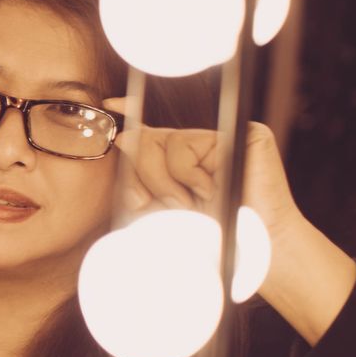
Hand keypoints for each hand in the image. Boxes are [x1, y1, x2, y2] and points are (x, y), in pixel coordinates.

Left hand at [105, 101, 301, 239]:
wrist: (244, 253)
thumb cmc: (203, 238)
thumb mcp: (158, 210)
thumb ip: (139, 178)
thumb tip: (125, 137)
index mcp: (183, 162)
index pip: (154, 131)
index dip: (133, 110)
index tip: (110, 103)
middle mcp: (203, 146)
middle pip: (150, 138)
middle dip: (145, 175)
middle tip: (166, 203)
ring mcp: (225, 138)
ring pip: (165, 140)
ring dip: (167, 181)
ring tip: (191, 202)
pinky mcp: (245, 134)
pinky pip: (190, 143)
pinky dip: (189, 174)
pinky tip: (210, 191)